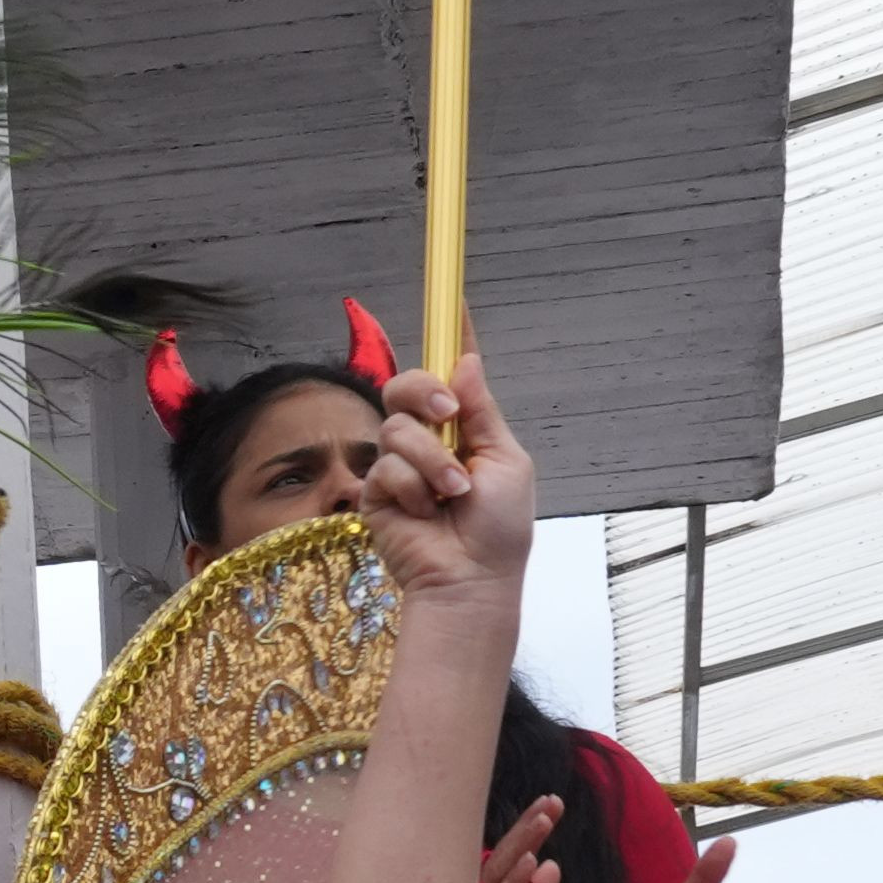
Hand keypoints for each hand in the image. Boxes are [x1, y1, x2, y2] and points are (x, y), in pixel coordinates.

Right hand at [351, 349, 536, 603]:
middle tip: (447, 413)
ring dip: (431, 461)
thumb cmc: (499, 529)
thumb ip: (483, 412)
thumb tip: (468, 361)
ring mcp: (400, 466)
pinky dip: (412, 488)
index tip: (456, 304)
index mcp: (465, 429)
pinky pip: (385, 467)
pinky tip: (425, 512)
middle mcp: (429, 440)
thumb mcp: (506, 461)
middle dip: (424, 391)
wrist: (471, 578)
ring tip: (452, 494)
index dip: (452, 340)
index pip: (453, 377)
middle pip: (406, 386)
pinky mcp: (376, 492)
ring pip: (396, 428)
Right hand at [477, 794, 564, 882]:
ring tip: (543, 820)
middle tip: (552, 802)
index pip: (510, 847)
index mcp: (482, 880)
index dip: (530, 825)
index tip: (553, 800)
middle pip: (506, 851)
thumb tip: (552, 866)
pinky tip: (531, 861)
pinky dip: (517, 881)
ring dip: (523, 842)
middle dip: (529, 826)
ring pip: (502, 867)